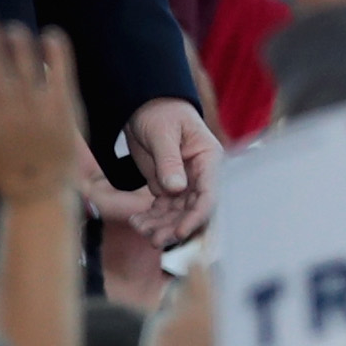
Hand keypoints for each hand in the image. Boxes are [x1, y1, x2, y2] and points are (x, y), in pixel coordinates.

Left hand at [124, 98, 221, 244]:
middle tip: (154, 238)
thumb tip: (176, 188)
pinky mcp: (167, 187)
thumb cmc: (159, 111)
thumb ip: (169, 159)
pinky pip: (162, 209)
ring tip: (140, 229)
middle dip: (175, 227)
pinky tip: (137, 222)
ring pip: (177, 214)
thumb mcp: (162, 132)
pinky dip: (151, 218)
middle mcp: (199, 175)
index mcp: (208, 159)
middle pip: (193, 210)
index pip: (208, 194)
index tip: (180, 232)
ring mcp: (183, 183)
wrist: (142, 106)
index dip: (196, 216)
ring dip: (161, 225)